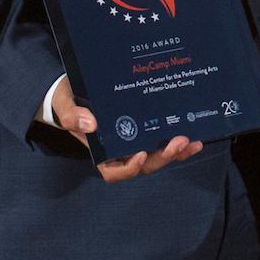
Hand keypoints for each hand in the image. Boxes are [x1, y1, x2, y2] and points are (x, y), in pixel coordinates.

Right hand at [50, 75, 203, 182]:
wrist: (75, 88)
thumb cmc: (68, 100)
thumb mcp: (65, 105)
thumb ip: (71, 115)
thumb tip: (90, 124)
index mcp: (100, 152)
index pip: (113, 171)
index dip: (128, 169)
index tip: (140, 155)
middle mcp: (119, 151)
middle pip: (143, 164)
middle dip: (162, 156)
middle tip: (179, 142)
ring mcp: (134, 142)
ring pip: (157, 155)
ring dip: (176, 151)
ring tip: (192, 141)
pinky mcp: (145, 129)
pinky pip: (162, 140)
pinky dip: (178, 141)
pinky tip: (194, 134)